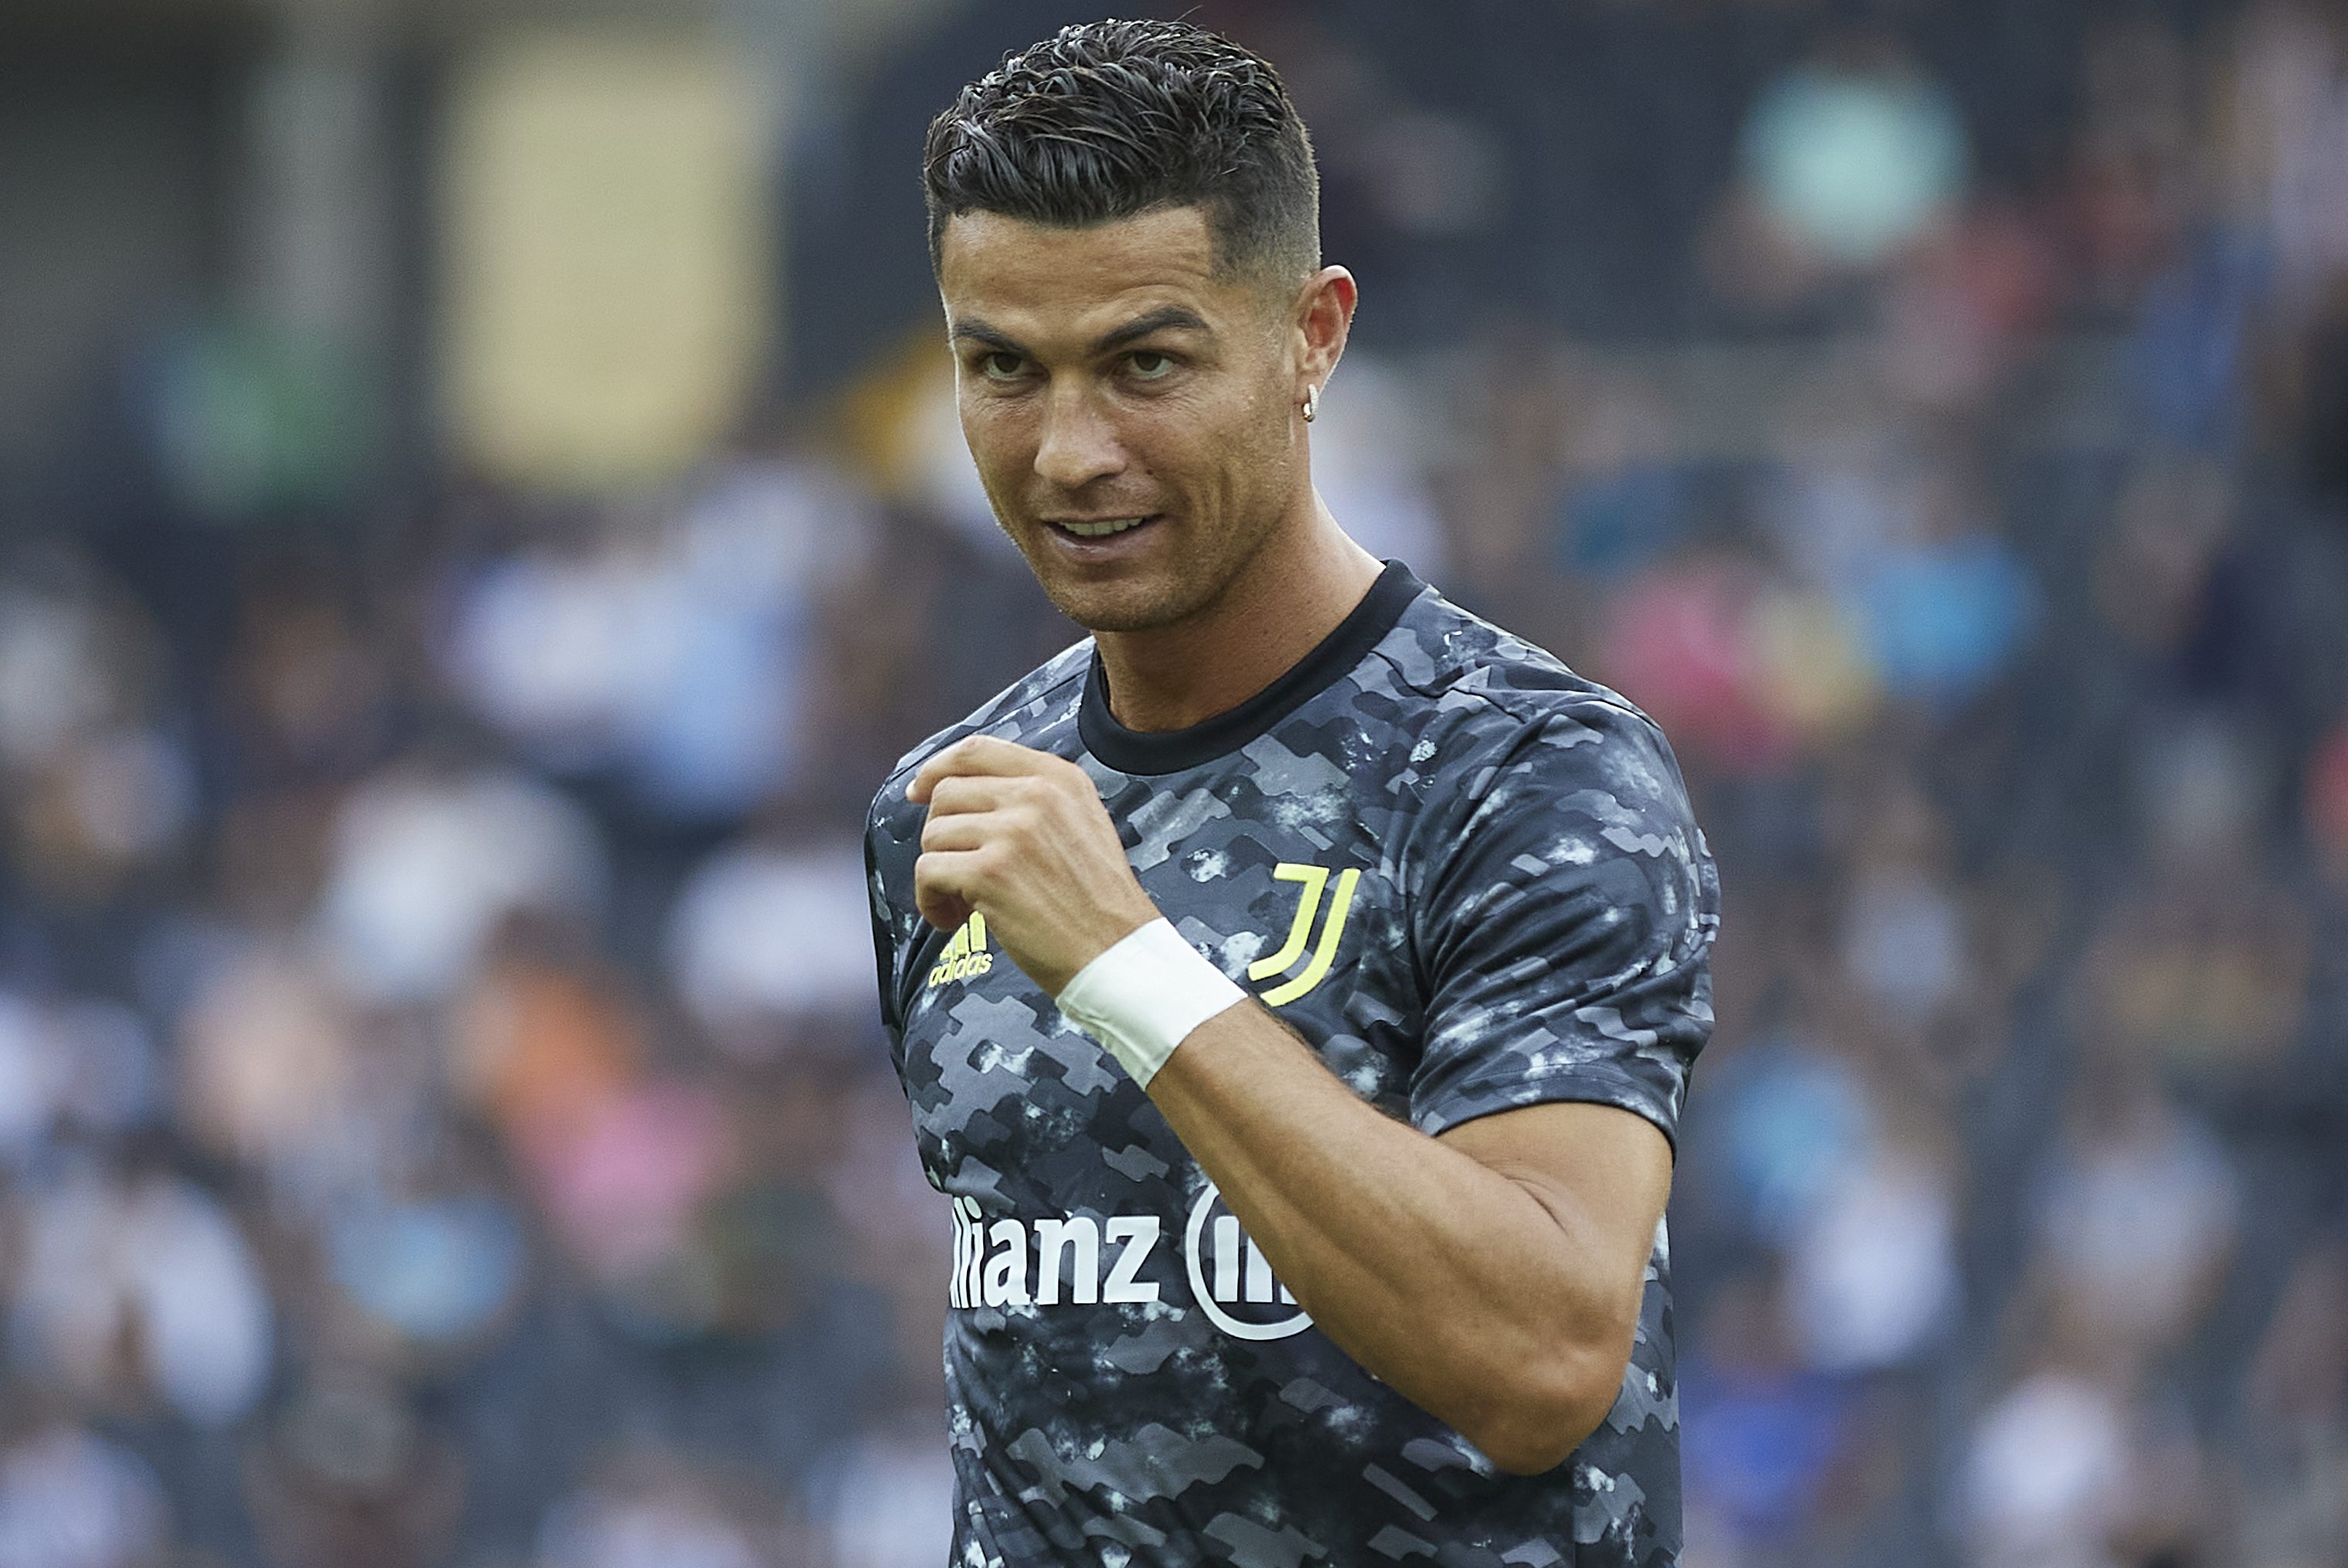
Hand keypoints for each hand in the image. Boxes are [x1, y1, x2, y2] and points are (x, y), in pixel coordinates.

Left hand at [908, 736, 1162, 995]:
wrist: (1117, 955)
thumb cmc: (1097, 903)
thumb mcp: (1082, 824)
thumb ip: (1035, 799)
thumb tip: (963, 791)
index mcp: (1059, 778)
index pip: (977, 750)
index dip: (937, 768)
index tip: (919, 791)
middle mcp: (1037, 795)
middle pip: (947, 794)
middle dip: (941, 835)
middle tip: (958, 872)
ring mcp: (1012, 832)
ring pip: (933, 835)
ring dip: (937, 874)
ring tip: (963, 904)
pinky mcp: (990, 873)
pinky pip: (928, 872)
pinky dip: (930, 901)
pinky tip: (953, 919)